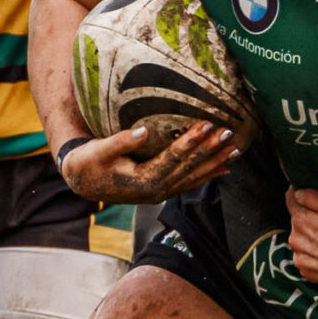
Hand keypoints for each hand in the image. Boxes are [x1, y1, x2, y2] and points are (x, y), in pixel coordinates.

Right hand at [57, 120, 239, 203]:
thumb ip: (120, 142)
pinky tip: (222, 168)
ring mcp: (160, 193)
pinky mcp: (161, 191)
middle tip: (229, 133)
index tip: (207, 124)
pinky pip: (189, 183)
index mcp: (143, 181)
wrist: (82, 182)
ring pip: (193, 178)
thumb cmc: (88, 163)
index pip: (173, 159)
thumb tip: (142, 132)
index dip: (191, 142)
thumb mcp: (99, 151)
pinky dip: (207, 175)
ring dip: (215, 164)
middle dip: (210, 151)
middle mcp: (156, 191)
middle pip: (189, 170)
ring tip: (235, 151)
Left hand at [284, 189, 317, 294]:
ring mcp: (299, 258)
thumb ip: (313, 199)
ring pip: (301, 240)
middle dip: (310, 219)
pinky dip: (314, 254)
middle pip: (297, 221)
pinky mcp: (305, 272)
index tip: (310, 197)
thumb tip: (297, 191)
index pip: (290, 199)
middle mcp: (296, 240)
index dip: (300, 195)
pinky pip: (305, 257)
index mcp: (302, 221)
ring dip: (312, 238)